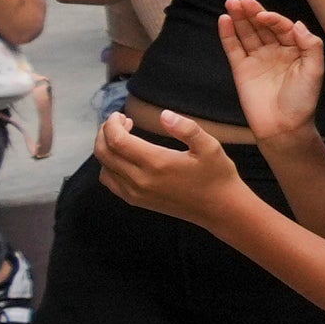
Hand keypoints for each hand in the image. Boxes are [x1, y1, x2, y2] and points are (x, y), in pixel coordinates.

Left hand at [96, 106, 253, 227]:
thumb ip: (187, 128)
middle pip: (104, 152)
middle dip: (106, 132)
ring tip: (124, 137)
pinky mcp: (137, 201)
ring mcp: (136, 193)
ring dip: (106, 148)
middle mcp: (141, 180)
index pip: (117, 140)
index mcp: (156, 163)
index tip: (121, 114)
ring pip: (104, 166)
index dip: (112, 124)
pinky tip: (125, 157)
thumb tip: (164, 114)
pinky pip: (110, 181)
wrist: (220, 209)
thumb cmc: (217, 175)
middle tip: (122, 121)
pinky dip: (109, 165)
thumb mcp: (210, 146)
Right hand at [212, 0, 324, 139]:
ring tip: (231, 3)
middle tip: (242, 0)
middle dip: (252, 12)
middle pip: (262, 26)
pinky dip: (227, 34)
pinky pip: (233, 48)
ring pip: (246, 33)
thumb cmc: (302, 102)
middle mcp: (276, 51)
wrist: (284, 128)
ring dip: (238, 18)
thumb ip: (310, 46)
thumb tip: (296, 24)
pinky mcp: (242, 70)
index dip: (273, 19)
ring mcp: (258, 60)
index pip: (282, 27)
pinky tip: (224, 20)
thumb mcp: (315, 72)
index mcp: (295, 50)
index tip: (264, 16)